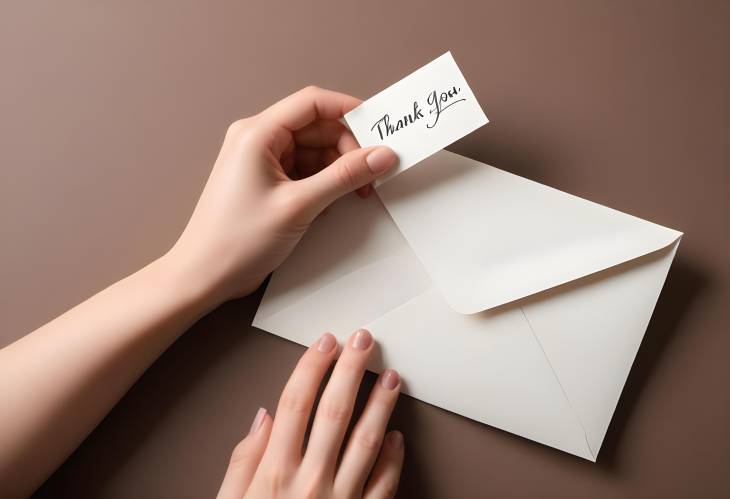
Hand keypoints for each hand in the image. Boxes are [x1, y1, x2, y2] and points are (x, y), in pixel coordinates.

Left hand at [166, 86, 397, 303]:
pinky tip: (329, 205)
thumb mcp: (299, 205)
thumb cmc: (236, 240)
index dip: (349, 111)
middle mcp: (257, 140)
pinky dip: (323, 184)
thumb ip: (344, 177)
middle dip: (347, 149)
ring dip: (337, 170)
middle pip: (317, 128)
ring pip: (314, 152)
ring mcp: (261, 162)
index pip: (312, 103)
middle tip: (371, 174)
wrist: (204, 276)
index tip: (378, 128)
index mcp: (257, 133)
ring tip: (353, 194)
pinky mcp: (267, 183)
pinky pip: (305, 171)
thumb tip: (381, 155)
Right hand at [216, 329, 403, 498]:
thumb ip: (243, 462)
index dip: (311, 367)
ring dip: (382, 404)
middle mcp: (310, 482)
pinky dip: (395, 458)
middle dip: (350, 369)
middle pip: (334, 411)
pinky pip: (385, 484)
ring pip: (367, 440)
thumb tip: (261, 417)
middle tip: (363, 340)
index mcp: (274, 473)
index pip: (295, 404)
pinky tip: (399, 436)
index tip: (323, 342)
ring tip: (391, 377)